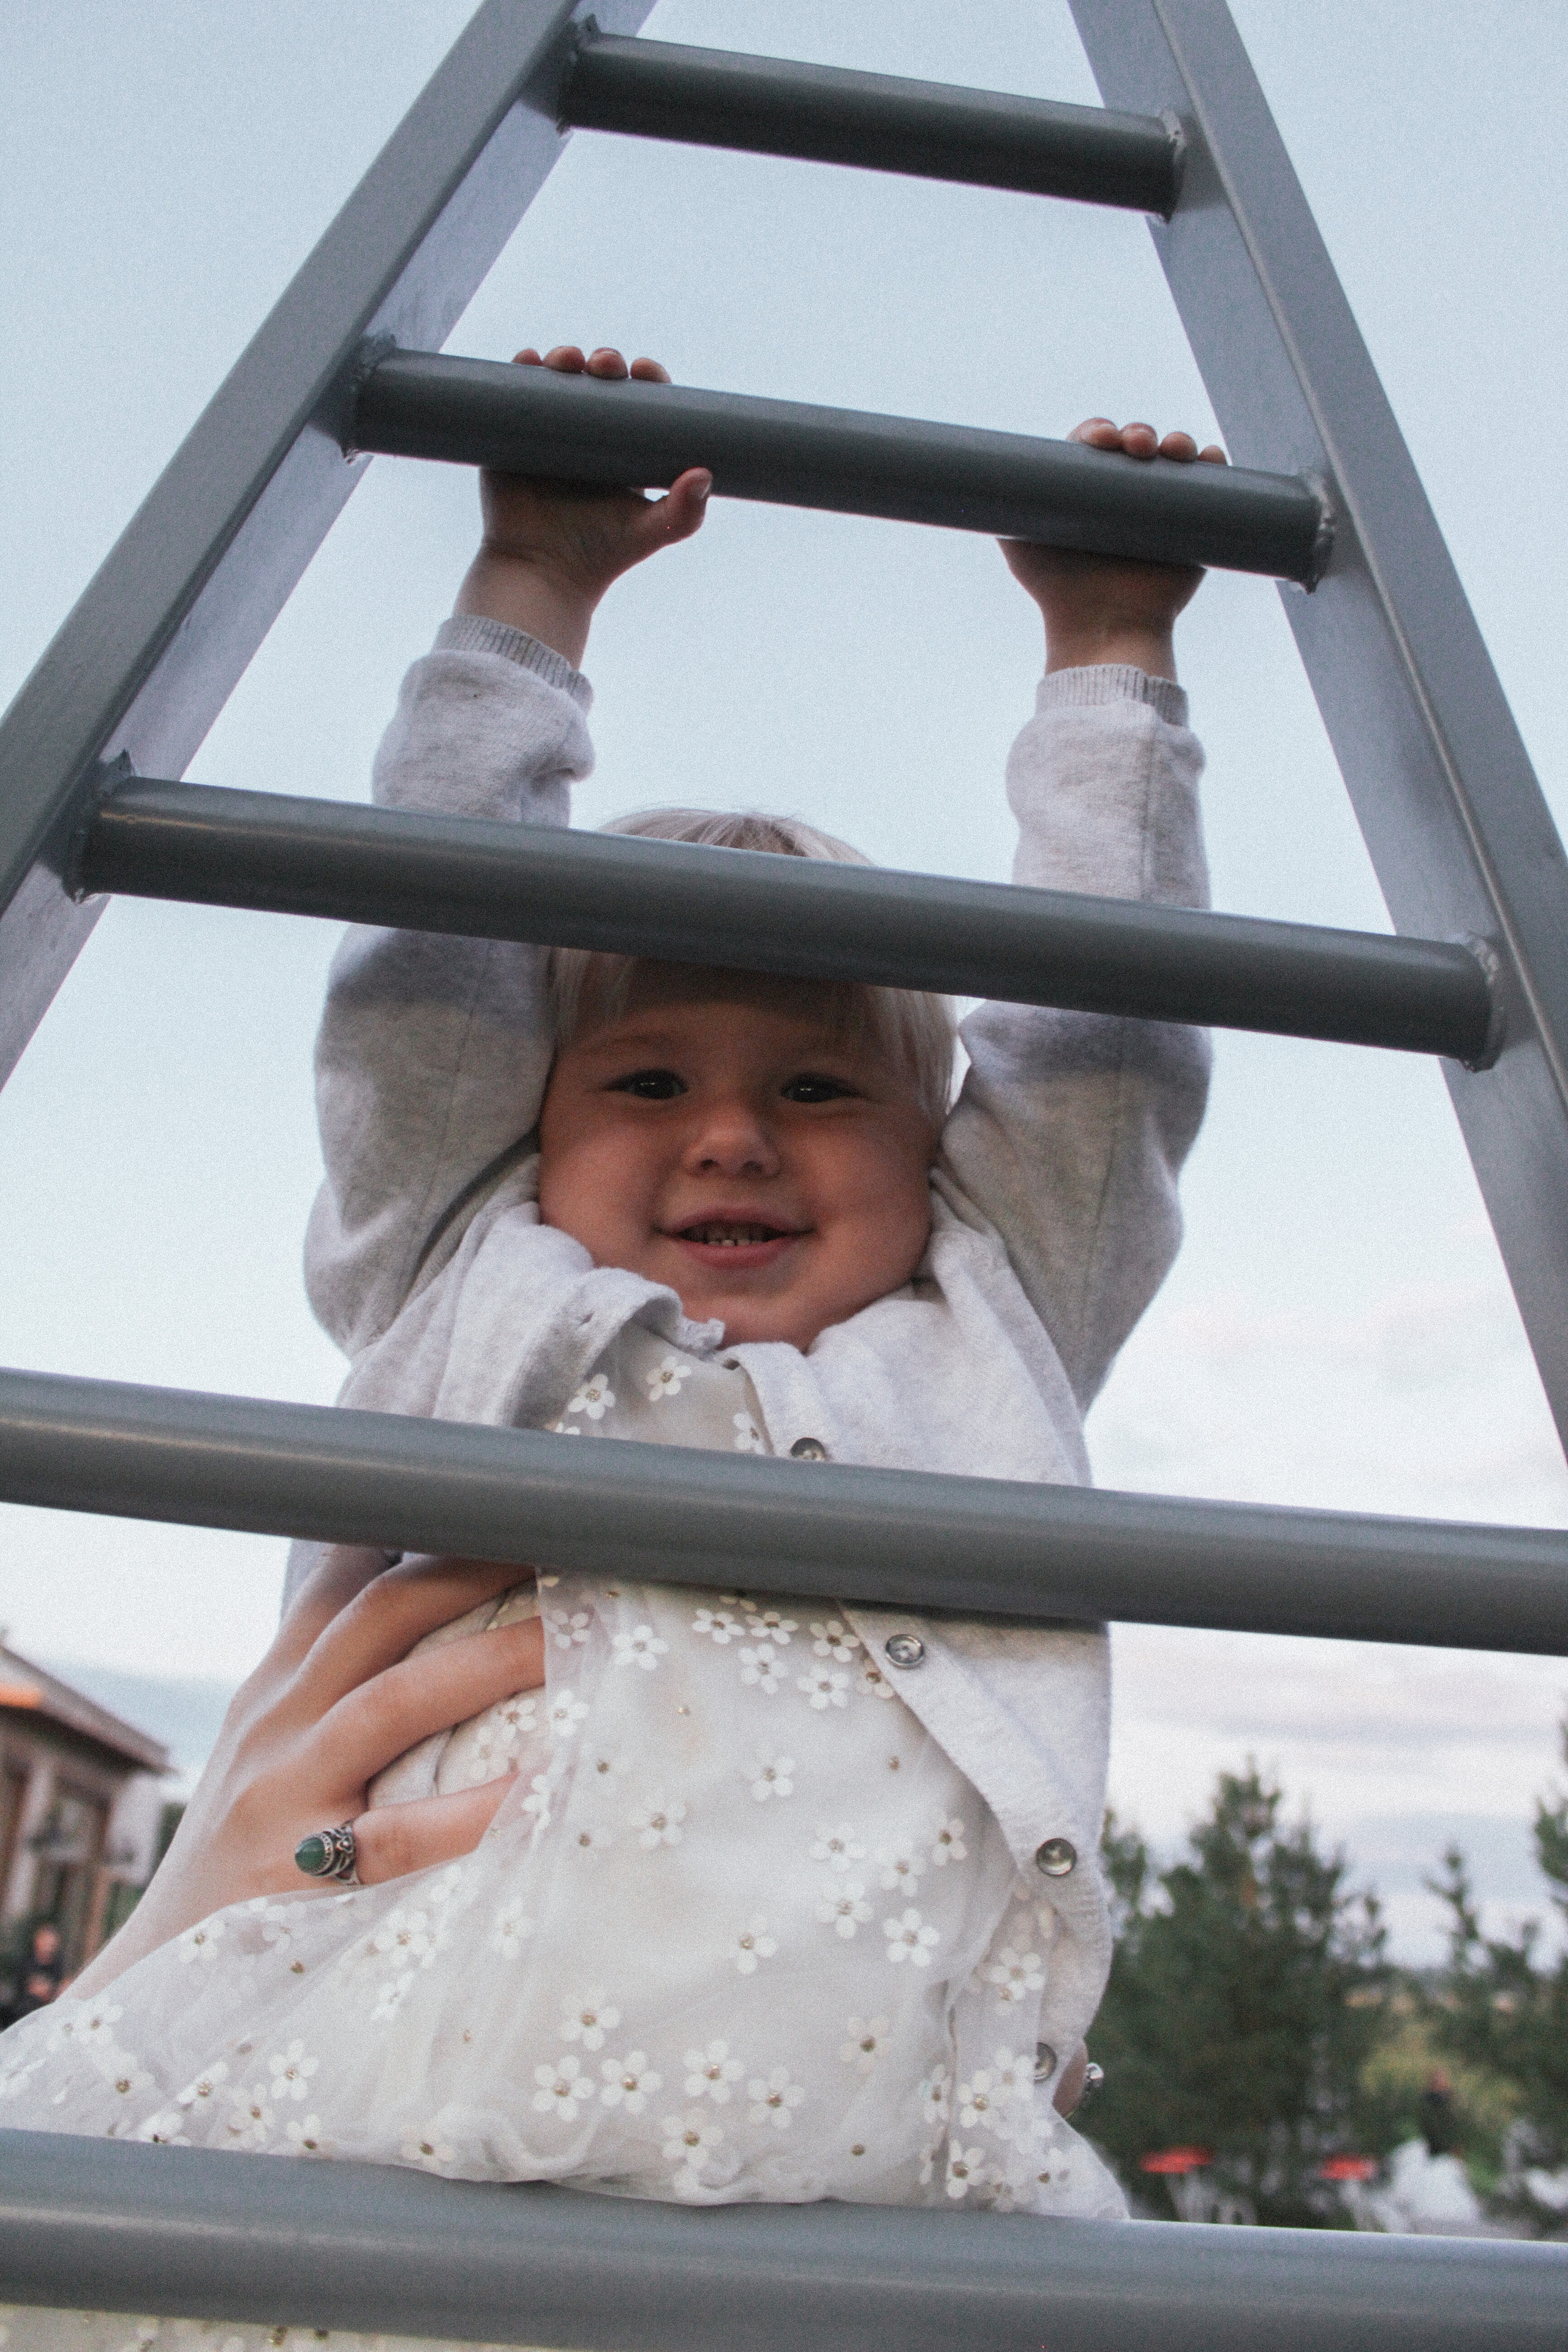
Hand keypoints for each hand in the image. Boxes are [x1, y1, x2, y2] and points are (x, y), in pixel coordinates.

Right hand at [70, 1547, 543, 1997]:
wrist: (153, 1983)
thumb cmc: (246, 1862)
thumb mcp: (267, 1758)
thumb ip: (336, 1693)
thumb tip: (429, 1626)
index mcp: (274, 1692)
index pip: (340, 1578)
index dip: (417, 1524)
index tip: (495, 1494)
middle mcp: (278, 1727)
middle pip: (381, 1614)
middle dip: (475, 1568)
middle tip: (567, 1543)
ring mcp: (288, 1799)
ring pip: (398, 1699)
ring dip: (495, 1660)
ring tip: (578, 1638)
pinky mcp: (307, 1882)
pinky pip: (406, 1835)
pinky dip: (481, 1809)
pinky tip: (544, 1787)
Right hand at [455, 343, 710, 666]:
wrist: (543, 572)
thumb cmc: (601, 555)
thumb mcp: (652, 532)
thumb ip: (684, 512)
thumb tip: (704, 473)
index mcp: (625, 448)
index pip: (640, 399)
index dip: (645, 377)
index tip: (644, 370)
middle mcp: (588, 435)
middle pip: (599, 381)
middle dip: (605, 361)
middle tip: (606, 366)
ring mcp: (549, 432)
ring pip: (559, 380)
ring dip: (565, 358)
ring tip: (567, 361)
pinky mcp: (514, 436)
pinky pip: (517, 393)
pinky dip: (522, 367)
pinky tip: (529, 359)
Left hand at [1002, 417, 1227, 682]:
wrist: (1102, 626)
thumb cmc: (1057, 591)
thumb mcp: (1019, 544)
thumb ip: (1003, 507)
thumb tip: (981, 473)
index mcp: (1089, 491)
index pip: (1097, 445)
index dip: (1098, 432)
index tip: (1099, 439)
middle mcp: (1126, 494)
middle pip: (1137, 444)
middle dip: (1138, 434)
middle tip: (1135, 445)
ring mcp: (1161, 507)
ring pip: (1174, 458)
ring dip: (1175, 442)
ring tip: (1172, 451)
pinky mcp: (1191, 524)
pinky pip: (1209, 483)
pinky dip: (1212, 463)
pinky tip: (1208, 457)